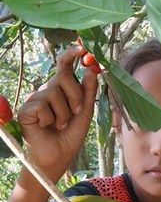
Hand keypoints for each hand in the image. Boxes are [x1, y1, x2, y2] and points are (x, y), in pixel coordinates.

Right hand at [17, 45, 97, 181]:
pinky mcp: (26, 110)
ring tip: (61, 124)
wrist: (59, 155)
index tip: (83, 47)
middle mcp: (48, 89)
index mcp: (62, 88)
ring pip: (54, 92)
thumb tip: (92, 69)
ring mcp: (35, 99)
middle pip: (63, 76)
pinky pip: (42, 105)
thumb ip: (88, 91)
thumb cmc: (71, 133)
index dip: (72, 54)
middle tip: (76, 112)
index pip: (64, 65)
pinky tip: (47, 127)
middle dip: (76, 96)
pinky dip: (51, 119)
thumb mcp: (85, 111)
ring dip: (64, 113)